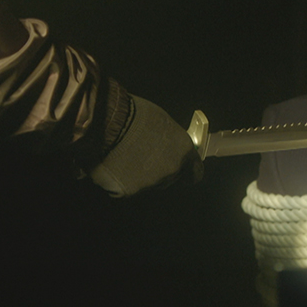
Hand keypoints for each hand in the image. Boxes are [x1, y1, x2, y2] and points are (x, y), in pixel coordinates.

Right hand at [89, 96, 203, 196]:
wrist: (110, 123)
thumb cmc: (136, 115)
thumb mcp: (164, 123)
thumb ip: (171, 141)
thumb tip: (168, 147)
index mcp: (184, 151)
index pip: (195, 172)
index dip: (188, 174)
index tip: (183, 176)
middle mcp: (172, 169)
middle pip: (169, 179)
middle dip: (159, 172)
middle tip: (143, 159)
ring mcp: (151, 182)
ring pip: (147, 184)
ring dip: (139, 176)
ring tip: (125, 157)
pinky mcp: (129, 191)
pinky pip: (124, 189)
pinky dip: (119, 181)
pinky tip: (112, 164)